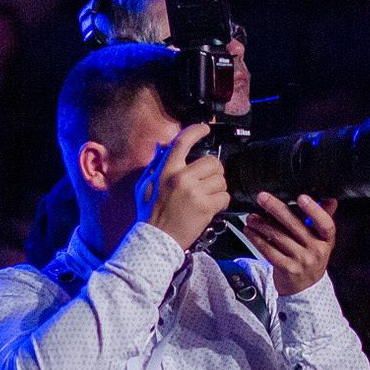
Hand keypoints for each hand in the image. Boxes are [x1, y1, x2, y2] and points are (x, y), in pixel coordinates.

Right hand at [141, 123, 229, 249]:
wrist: (155, 240)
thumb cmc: (150, 213)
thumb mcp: (145, 184)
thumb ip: (156, 164)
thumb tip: (164, 146)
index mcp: (166, 170)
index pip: (182, 142)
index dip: (196, 131)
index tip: (205, 128)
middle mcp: (181, 178)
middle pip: (212, 162)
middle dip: (214, 171)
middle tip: (207, 181)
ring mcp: (195, 192)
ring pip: (221, 180)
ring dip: (217, 188)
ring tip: (206, 197)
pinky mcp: (206, 207)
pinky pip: (224, 197)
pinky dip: (221, 202)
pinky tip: (210, 207)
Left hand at [245, 193, 336, 297]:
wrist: (305, 288)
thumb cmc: (311, 257)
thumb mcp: (321, 240)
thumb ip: (323, 219)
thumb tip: (331, 199)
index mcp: (327, 240)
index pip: (326, 224)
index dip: (314, 210)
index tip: (301, 197)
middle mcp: (317, 250)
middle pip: (296, 226)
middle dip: (276, 209)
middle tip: (262, 197)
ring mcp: (302, 261)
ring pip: (279, 237)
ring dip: (262, 224)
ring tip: (251, 216)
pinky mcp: (287, 269)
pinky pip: (269, 251)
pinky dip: (257, 239)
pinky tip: (249, 231)